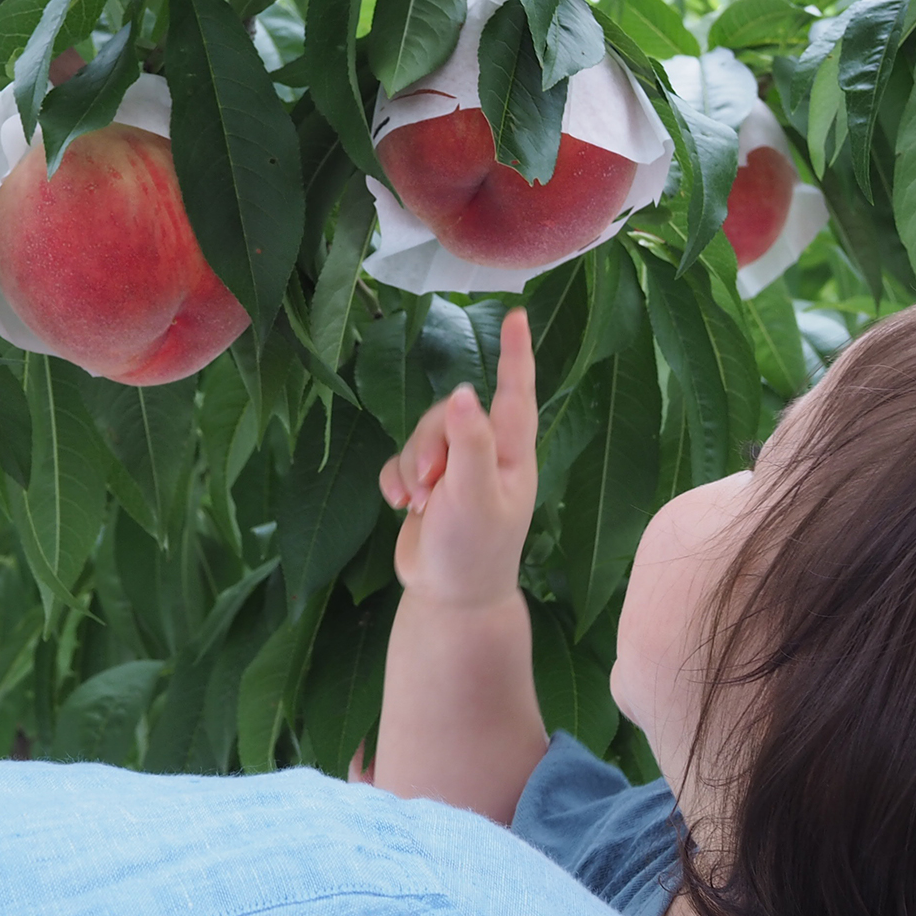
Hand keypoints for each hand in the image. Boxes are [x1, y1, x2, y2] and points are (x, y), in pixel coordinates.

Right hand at [378, 308, 537, 612]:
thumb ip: (470, 444)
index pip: (515, 393)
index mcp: (511, 454)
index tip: (518, 316)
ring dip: (412, 467)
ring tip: (419, 505)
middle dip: (430, 443)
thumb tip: (466, 393)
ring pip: (422, 435)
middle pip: (450, 413)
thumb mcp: (474, 495)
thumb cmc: (474, 549)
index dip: (516, 354)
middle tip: (431, 485)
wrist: (450, 598)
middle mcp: (486, 455)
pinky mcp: (426, 485)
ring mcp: (455, 470)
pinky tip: (400, 508)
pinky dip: (396, 480)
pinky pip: (400, 459)